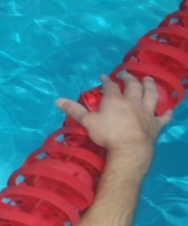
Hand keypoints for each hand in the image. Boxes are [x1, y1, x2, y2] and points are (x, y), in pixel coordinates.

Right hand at [55, 73, 171, 155]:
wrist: (130, 150)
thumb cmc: (108, 135)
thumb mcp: (87, 122)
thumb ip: (74, 110)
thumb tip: (57, 100)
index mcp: (115, 100)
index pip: (110, 85)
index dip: (106, 80)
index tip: (103, 76)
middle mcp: (132, 102)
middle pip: (133, 86)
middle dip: (129, 78)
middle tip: (126, 74)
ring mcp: (146, 112)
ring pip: (151, 95)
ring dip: (150, 86)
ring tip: (148, 79)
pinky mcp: (155, 124)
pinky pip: (163, 117)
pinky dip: (166, 113)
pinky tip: (168, 110)